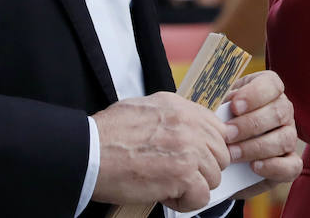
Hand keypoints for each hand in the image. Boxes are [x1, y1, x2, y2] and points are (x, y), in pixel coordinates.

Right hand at [91, 92, 230, 211]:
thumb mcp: (144, 110)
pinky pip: (202, 197)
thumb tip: (188, 130)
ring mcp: (189, 148)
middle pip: (220, 154)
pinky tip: (165, 196)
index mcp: (179, 107)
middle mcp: (189, 124)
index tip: (195, 159)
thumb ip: (172, 117)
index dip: (207, 148)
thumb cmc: (108, 135)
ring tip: (167, 185)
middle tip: (178, 175)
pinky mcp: (183, 174)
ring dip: (193, 187)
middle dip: (202, 169)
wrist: (89, 152)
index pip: (217, 128)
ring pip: (213, 177)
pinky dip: (185, 203)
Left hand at [222, 71, 300, 197]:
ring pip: (285, 139)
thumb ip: (225, 106)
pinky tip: (253, 167)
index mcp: (269, 90)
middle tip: (228, 134)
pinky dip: (273, 166)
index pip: (272, 85)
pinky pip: (292, 165)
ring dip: (256, 148)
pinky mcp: (291, 162)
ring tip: (232, 154)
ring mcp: (290, 135)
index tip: (234, 106)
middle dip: (250, 125)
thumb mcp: (223, 107)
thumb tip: (223, 112)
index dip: (255, 94)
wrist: (228, 150)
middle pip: (278, 112)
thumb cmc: (225, 121)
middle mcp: (284, 110)